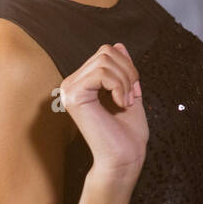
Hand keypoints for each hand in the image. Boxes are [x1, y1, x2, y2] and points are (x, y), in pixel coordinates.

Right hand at [60, 43, 147, 183]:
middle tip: (132, 96)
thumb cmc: (128, 133)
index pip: (106, 52)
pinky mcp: (73, 96)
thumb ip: (122, 70)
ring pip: (105, 60)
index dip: (127, 66)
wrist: (124, 158)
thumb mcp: (129, 91)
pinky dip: (119, 86)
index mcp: (82, 83)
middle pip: (106, 51)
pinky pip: (101, 73)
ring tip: (127, 101)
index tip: (133, 92)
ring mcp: (69, 90)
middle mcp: (71, 84)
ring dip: (125, 80)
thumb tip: (118, 44)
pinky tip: (121, 104)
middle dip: (128, 71)